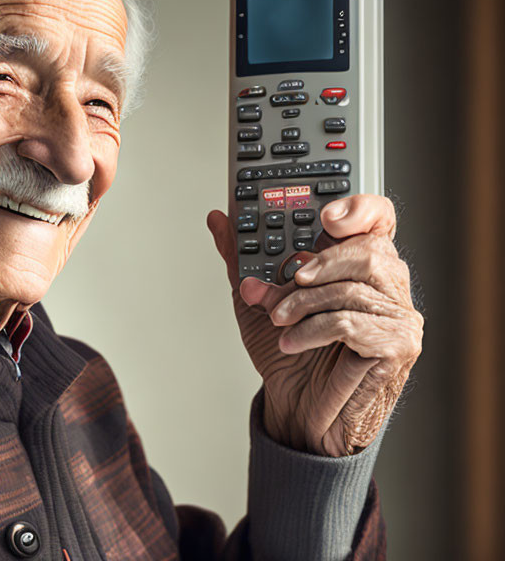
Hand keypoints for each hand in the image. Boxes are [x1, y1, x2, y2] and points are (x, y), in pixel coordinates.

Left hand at [207, 195, 422, 455]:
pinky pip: (353, 323)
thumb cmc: (289, 355)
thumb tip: (218, 219)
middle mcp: (388, 285)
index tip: (325, 217)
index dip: (359, 208)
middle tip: (288, 279)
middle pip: (368, 249)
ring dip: (304, 303)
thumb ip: (242, 258)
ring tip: (279, 319)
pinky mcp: (399, 346)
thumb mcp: (257, 299)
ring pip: (355, 288)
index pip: (379, 217)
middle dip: (318, 264)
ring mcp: (399, 315)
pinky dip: (313, 329)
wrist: (296, 409)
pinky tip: (291, 341)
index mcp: (360, 264)